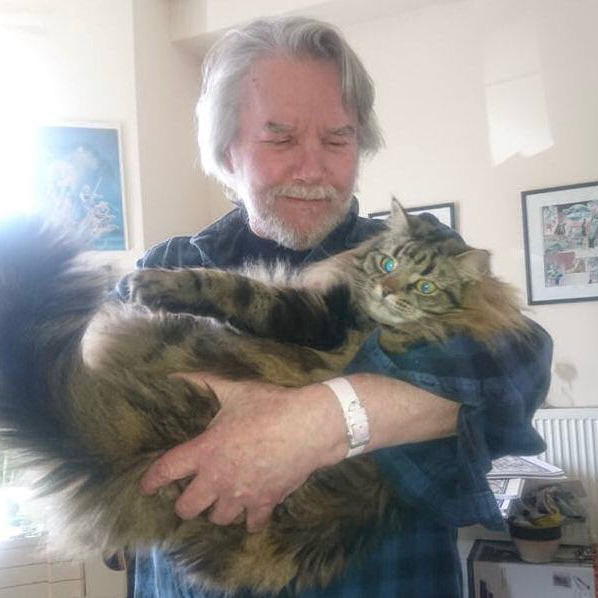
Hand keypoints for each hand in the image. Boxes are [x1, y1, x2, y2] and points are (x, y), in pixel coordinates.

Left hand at [140, 374, 345, 531]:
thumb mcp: (234, 390)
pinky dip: (250, 519)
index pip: (166, 471)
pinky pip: (251, 523)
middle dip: (186, 502)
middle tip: (192, 492)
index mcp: (205, 451)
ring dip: (217, 510)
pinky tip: (251, 510)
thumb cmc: (269, 406)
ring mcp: (242, 495)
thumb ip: (203, 382)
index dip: (151, 480)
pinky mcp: (265, 502)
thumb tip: (176, 374)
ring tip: (222, 499)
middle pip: (187, 508)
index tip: (146, 486)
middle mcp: (218, 479)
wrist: (309, 425)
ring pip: (218, 518)